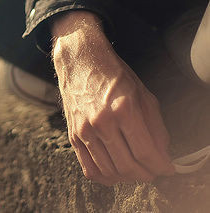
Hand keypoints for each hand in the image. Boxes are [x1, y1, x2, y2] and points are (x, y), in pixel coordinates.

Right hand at [51, 11, 174, 184]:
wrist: (80, 62)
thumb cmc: (113, 75)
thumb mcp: (143, 94)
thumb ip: (155, 126)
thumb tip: (162, 154)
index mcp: (123, 109)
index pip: (145, 152)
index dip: (160, 166)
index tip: (166, 168)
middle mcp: (101, 122)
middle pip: (127, 166)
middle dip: (146, 174)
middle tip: (152, 171)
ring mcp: (84, 130)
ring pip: (109, 171)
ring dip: (127, 178)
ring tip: (136, 170)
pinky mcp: (73, 135)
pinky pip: (89, 168)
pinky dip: (105, 177)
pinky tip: (115, 172)